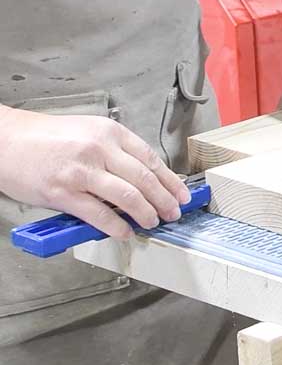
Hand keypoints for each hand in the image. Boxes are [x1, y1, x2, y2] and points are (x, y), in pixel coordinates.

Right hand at [0, 107, 191, 239]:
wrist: (6, 140)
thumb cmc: (45, 137)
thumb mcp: (88, 132)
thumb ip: (115, 151)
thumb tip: (141, 178)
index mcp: (110, 133)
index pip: (151, 159)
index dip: (170, 180)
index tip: (182, 194)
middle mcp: (100, 150)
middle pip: (144, 178)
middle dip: (164, 199)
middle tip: (174, 213)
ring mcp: (82, 172)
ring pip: (127, 196)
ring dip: (145, 213)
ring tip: (153, 223)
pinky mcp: (63, 193)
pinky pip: (98, 214)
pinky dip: (116, 226)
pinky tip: (125, 232)